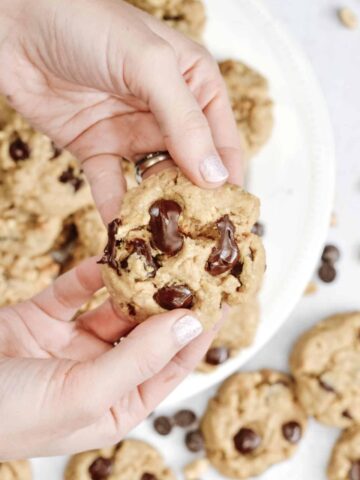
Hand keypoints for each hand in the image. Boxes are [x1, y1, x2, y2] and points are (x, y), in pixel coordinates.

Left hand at [0, 0, 242, 222]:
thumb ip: (184, 121)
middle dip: (194, 202)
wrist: (15, 23)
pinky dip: (116, 209)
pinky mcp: (97, 148)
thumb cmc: (87, 23)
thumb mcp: (149, 66)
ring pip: (153, 181)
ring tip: (163, 243)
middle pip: (191, 168)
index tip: (230, 218)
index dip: (228, 180)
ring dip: (158, 210)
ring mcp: (132, 132)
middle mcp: (168, 113)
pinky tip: (122, 231)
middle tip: (196, 239)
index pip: (223, 142)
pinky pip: (111, 185)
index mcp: (195, 86)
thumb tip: (215, 177)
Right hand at [0, 257, 215, 458]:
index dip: (199, 330)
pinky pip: (76, 289)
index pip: (172, 363)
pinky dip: (92, 272)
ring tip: (163, 249)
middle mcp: (100, 372)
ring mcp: (72, 343)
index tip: (222, 296)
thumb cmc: (7, 414)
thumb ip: (138, 358)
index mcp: (117, 403)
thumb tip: (189, 324)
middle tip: (197, 263)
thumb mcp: (81, 393)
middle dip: (171, 298)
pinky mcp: (45, 318)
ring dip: (135, 280)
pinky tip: (112, 251)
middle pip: (147, 329)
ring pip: (114, 305)